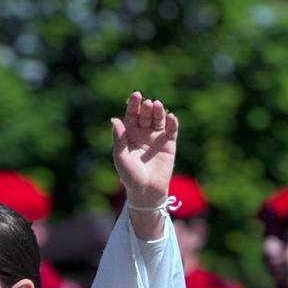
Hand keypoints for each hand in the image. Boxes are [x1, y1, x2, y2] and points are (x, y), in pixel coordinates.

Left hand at [111, 92, 178, 223]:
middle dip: (146, 108)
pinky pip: (171, 130)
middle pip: (146, 115)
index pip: (132, 115)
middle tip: (147, 104)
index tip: (136, 95)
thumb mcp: (120, 157)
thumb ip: (119, 139)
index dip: (133, 105)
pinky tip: (171, 117)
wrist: (146, 191)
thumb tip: (114, 120)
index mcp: (130, 135)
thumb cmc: (130, 176)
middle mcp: (143, 133)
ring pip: (158, 119)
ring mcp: (156, 138)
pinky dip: (172, 123)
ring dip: (159, 111)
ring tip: (157, 106)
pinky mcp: (169, 144)